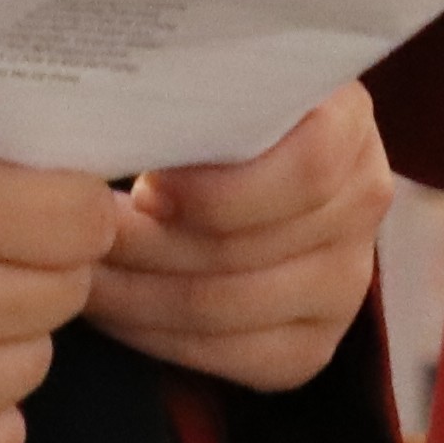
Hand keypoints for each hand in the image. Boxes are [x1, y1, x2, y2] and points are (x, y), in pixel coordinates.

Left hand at [76, 89, 385, 397]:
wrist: (250, 167)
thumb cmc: (214, 111)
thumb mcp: (212, 82)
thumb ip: (190, 95)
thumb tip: (119, 121)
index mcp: (348, 121)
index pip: (307, 170)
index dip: (219, 191)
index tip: (145, 187)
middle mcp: (363, 203)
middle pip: (248, 248)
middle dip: (147, 248)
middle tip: (80, 236)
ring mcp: (346, 281)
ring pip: (228, 309)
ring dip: (138, 295)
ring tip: (82, 270)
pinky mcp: (314, 343)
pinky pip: (233, 360)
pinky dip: (159, 340)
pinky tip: (115, 312)